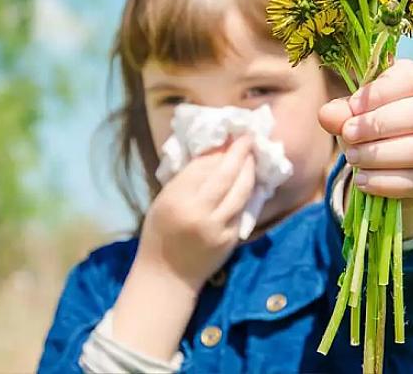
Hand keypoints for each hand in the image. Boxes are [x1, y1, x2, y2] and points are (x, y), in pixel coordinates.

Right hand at [136, 134, 255, 290]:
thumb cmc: (160, 234)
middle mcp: (198, 211)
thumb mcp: (164, 201)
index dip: (220, 149)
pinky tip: (249, 182)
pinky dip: (247, 193)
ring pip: (240, 191)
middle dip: (240, 152)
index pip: (203, 165)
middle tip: (249, 138)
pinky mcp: (231, 238)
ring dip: (249, 170)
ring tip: (252, 156)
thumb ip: (187, 179)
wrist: (167, 276)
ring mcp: (218, 226)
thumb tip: (214, 153)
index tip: (231, 136)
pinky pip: (242, 209)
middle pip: (226, 174)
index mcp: (176, 198)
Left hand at [318, 59, 412, 205]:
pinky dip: (385, 182)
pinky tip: (362, 180)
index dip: (381, 92)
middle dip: (378, 125)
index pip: (411, 79)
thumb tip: (327, 114)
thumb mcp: (352, 113)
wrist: (386, 161)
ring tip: (352, 158)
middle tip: (348, 134)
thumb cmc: (369, 124)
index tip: (354, 106)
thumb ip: (340, 111)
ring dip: (380, 155)